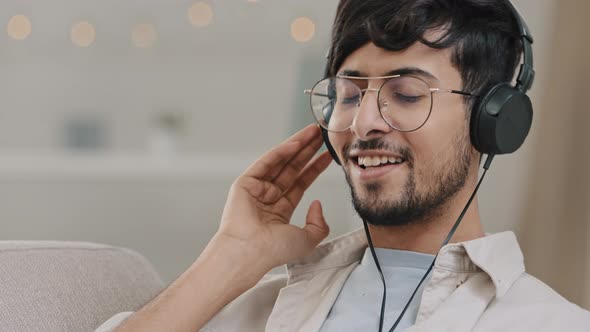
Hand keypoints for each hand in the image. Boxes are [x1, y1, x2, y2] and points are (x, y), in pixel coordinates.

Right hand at [215, 124, 332, 274]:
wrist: (249, 253)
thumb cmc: (273, 251)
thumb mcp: (308, 240)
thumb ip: (319, 225)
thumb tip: (317, 204)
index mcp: (280, 210)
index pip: (301, 183)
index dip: (315, 169)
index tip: (327, 156)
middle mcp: (268, 197)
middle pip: (292, 168)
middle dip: (308, 151)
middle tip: (321, 135)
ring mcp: (256, 189)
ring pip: (281, 161)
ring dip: (298, 145)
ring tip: (314, 131)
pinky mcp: (245, 182)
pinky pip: (267, 162)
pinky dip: (283, 151)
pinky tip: (298, 142)